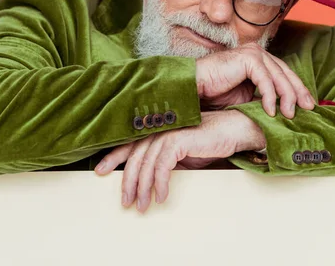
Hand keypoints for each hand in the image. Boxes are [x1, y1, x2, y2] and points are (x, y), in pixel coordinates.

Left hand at [94, 110, 264, 212]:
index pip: (130, 143)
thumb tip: (149, 180)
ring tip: (142, 205)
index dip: (113, 157)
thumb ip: (165, 161)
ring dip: (143, 187)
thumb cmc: (209, 141)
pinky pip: (163, 165)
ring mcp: (169, 132)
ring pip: (146, 163)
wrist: (234, 130)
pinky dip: (160, 183)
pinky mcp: (180, 139)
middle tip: (124, 201)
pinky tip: (161, 196)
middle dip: (126, 181)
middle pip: (134, 156)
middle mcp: (160, 128)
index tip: (99, 171)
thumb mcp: (182, 155)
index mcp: (158, 129)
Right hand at [195, 42, 314, 117]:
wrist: (194, 87)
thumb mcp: (246, 97)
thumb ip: (263, 98)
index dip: (297, 89)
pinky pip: (266, 79)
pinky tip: (271, 111)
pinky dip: (270, 96)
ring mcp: (253, 52)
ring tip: (288, 114)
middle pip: (286, 72)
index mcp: (258, 59)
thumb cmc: (215, 93)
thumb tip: (284, 112)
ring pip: (279, 76)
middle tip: (308, 109)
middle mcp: (257, 52)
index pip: (284, 73)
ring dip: (286, 97)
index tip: (307, 106)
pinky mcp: (248, 58)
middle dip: (298, 92)